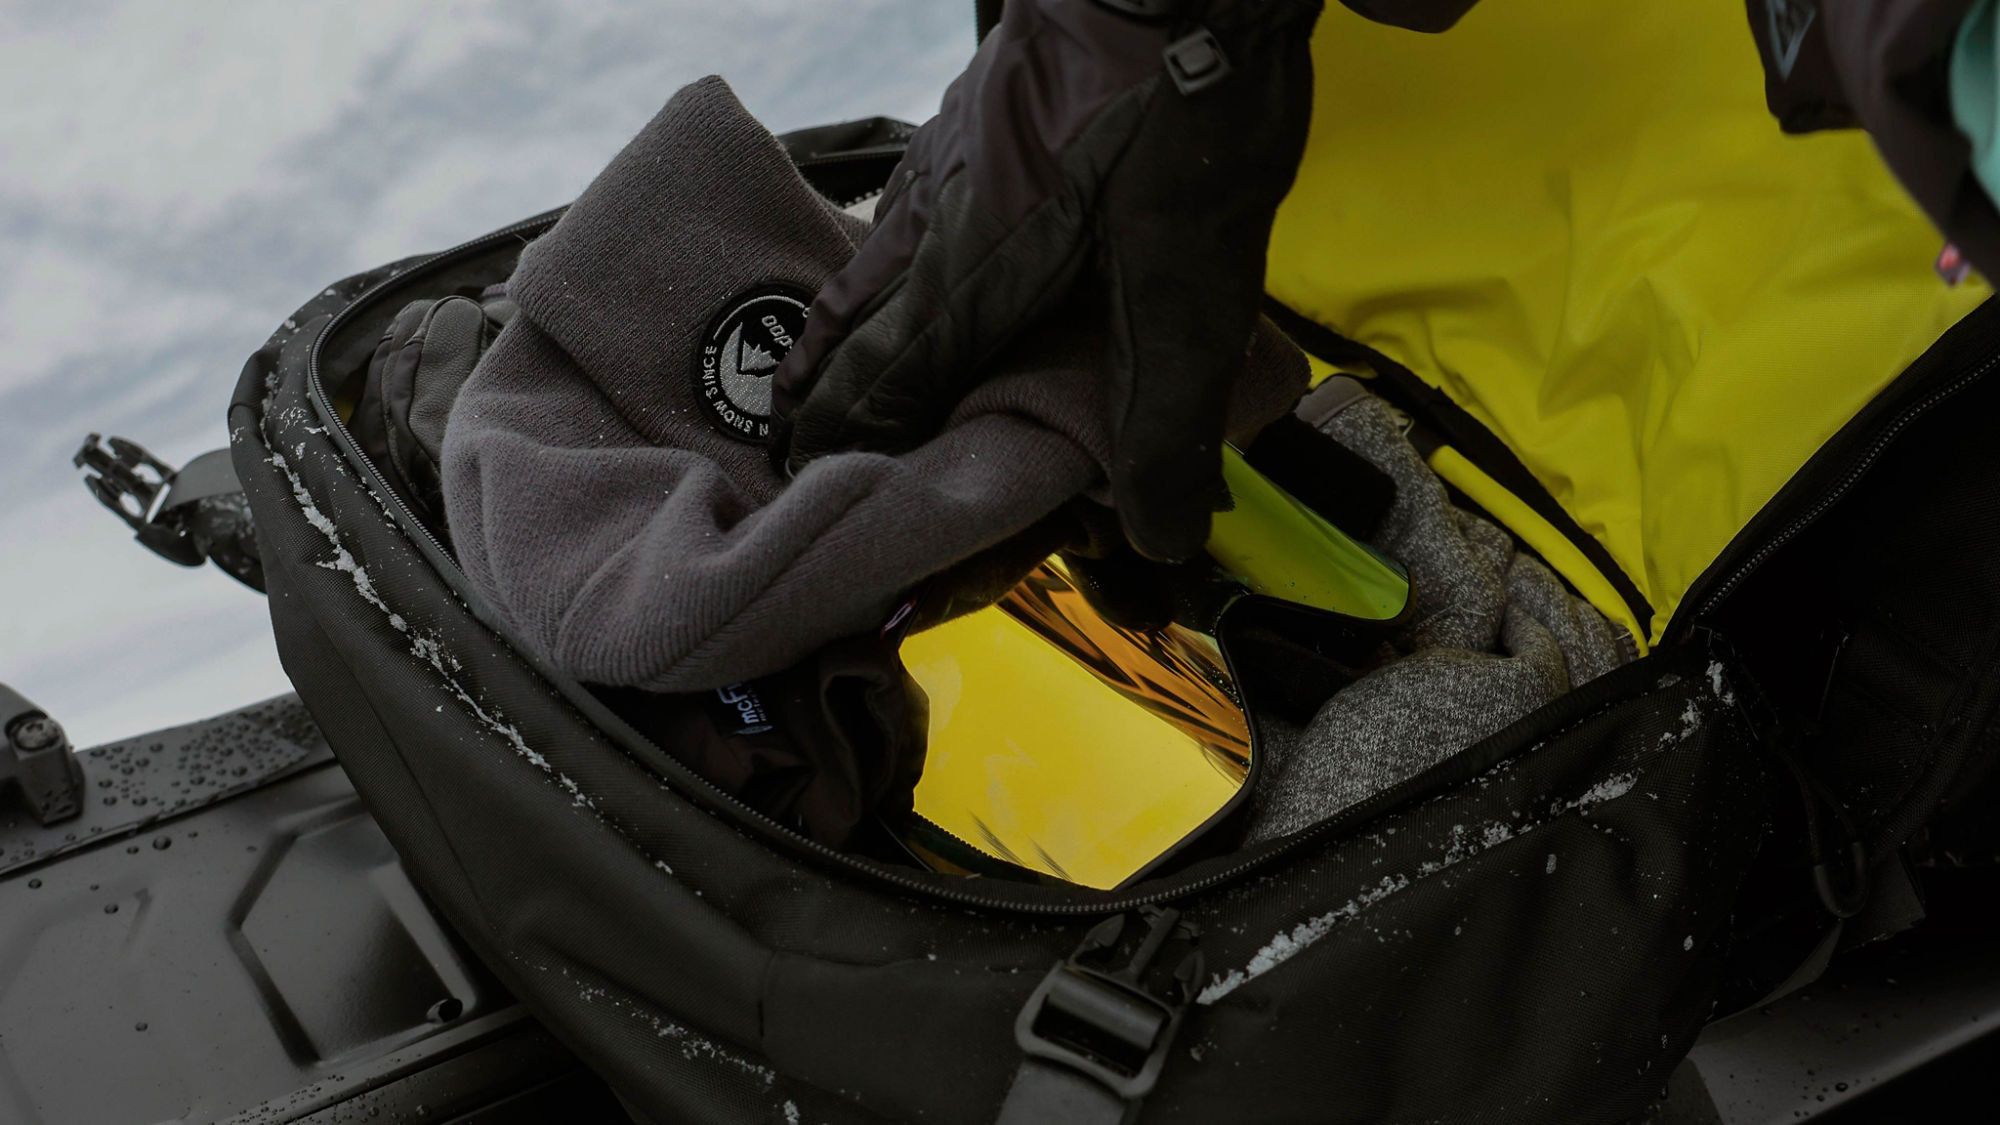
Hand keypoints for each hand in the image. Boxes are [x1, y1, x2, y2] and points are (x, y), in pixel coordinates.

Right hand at [770, 0, 1323, 561]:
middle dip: (820, 393)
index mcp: (970, 273)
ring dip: (840, 324)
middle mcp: (936, 220)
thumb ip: (1165, 412)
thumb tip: (1159, 532)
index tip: (818, 495)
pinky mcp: (976, 111)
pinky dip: (883, 252)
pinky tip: (904, 243)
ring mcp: (948, 157)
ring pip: (870, 260)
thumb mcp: (1190, 282)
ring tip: (813, 362)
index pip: (885, 385)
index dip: (853, 447)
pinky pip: (904, 204)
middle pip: (854, 325)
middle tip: (785, 442)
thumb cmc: (1176, 112)